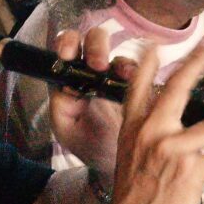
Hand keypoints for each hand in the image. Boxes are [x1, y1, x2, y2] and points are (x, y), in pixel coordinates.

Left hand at [46, 24, 133, 178]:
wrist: (117, 163)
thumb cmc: (88, 144)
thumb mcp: (67, 130)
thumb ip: (61, 108)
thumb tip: (66, 86)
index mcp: (71, 78)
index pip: (66, 49)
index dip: (67, 44)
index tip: (67, 55)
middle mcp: (94, 71)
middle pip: (94, 41)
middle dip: (96, 47)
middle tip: (99, 65)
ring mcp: (118, 77)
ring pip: (119, 54)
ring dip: (122, 60)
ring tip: (125, 75)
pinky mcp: (140, 86)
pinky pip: (142, 72)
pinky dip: (142, 71)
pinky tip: (140, 79)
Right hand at [92, 41, 203, 203]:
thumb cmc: (132, 201)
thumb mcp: (130, 160)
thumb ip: (146, 140)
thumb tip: (163, 130)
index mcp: (134, 129)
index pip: (138, 89)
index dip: (147, 66)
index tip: (155, 48)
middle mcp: (153, 133)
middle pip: (178, 88)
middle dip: (197, 62)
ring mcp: (174, 150)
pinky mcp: (192, 171)